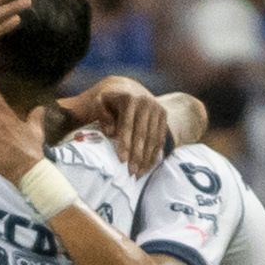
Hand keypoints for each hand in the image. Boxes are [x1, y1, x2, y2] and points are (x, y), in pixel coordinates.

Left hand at [56, 77, 171, 172]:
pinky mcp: (164, 115)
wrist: (129, 90)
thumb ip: (101, 113)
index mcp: (130, 100)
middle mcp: (146, 102)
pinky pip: (160, 138)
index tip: (122, 161)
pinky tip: (148, 167)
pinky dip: (155, 153)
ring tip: (139, 174)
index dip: (125, 144)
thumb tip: (112, 132)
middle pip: (142, 134)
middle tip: (131, 173)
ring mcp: (157, 108)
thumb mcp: (100, 102)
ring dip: (147, 158)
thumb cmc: (110, 102)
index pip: (127, 126)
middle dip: (137, 155)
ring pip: (153, 138)